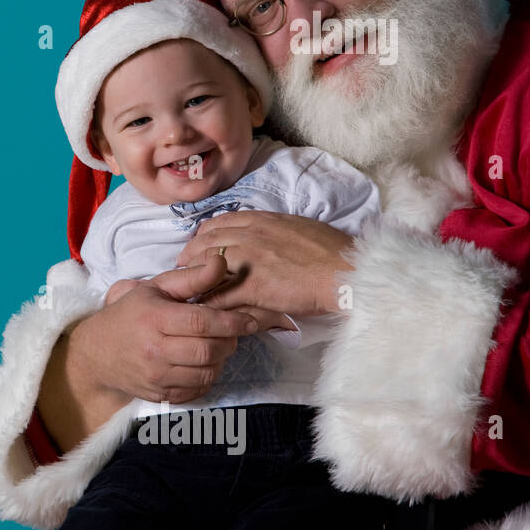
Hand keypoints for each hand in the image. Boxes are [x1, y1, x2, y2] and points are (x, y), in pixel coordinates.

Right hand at [67, 254, 260, 405]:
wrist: (95, 353)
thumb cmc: (129, 315)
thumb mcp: (156, 289)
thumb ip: (192, 278)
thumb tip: (221, 262)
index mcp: (154, 318)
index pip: (201, 321)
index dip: (232, 321)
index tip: (249, 320)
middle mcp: (154, 349)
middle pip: (208, 350)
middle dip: (229, 341)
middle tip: (231, 332)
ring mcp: (156, 376)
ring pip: (207, 372)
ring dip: (220, 359)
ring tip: (216, 346)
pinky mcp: (159, 395)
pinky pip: (197, 389)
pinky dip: (207, 376)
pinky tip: (201, 363)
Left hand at [174, 212, 352, 315]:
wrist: (345, 272)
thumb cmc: (332, 251)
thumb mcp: (297, 227)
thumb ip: (274, 229)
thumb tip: (267, 234)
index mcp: (261, 220)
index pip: (219, 223)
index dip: (203, 235)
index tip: (197, 245)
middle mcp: (249, 235)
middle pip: (205, 243)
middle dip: (190, 256)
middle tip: (183, 268)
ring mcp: (248, 260)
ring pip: (206, 268)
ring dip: (194, 279)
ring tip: (188, 290)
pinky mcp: (252, 286)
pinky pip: (219, 295)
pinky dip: (208, 302)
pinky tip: (203, 309)